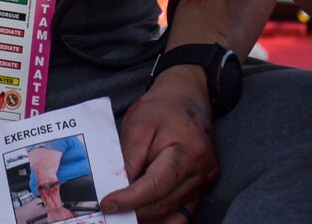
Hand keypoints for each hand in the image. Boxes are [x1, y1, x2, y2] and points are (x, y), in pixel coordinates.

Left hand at [100, 66, 219, 220]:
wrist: (187, 99)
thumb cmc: (162, 109)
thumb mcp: (138, 125)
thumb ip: (129, 159)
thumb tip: (117, 189)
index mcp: (187, 152)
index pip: (157, 185)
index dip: (130, 199)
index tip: (108, 204)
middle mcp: (201, 172)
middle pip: (164, 204)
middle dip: (135, 212)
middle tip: (110, 213)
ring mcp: (204, 183)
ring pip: (172, 214)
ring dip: (147, 218)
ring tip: (123, 216)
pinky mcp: (201, 189)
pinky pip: (182, 214)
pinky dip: (162, 219)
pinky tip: (143, 218)